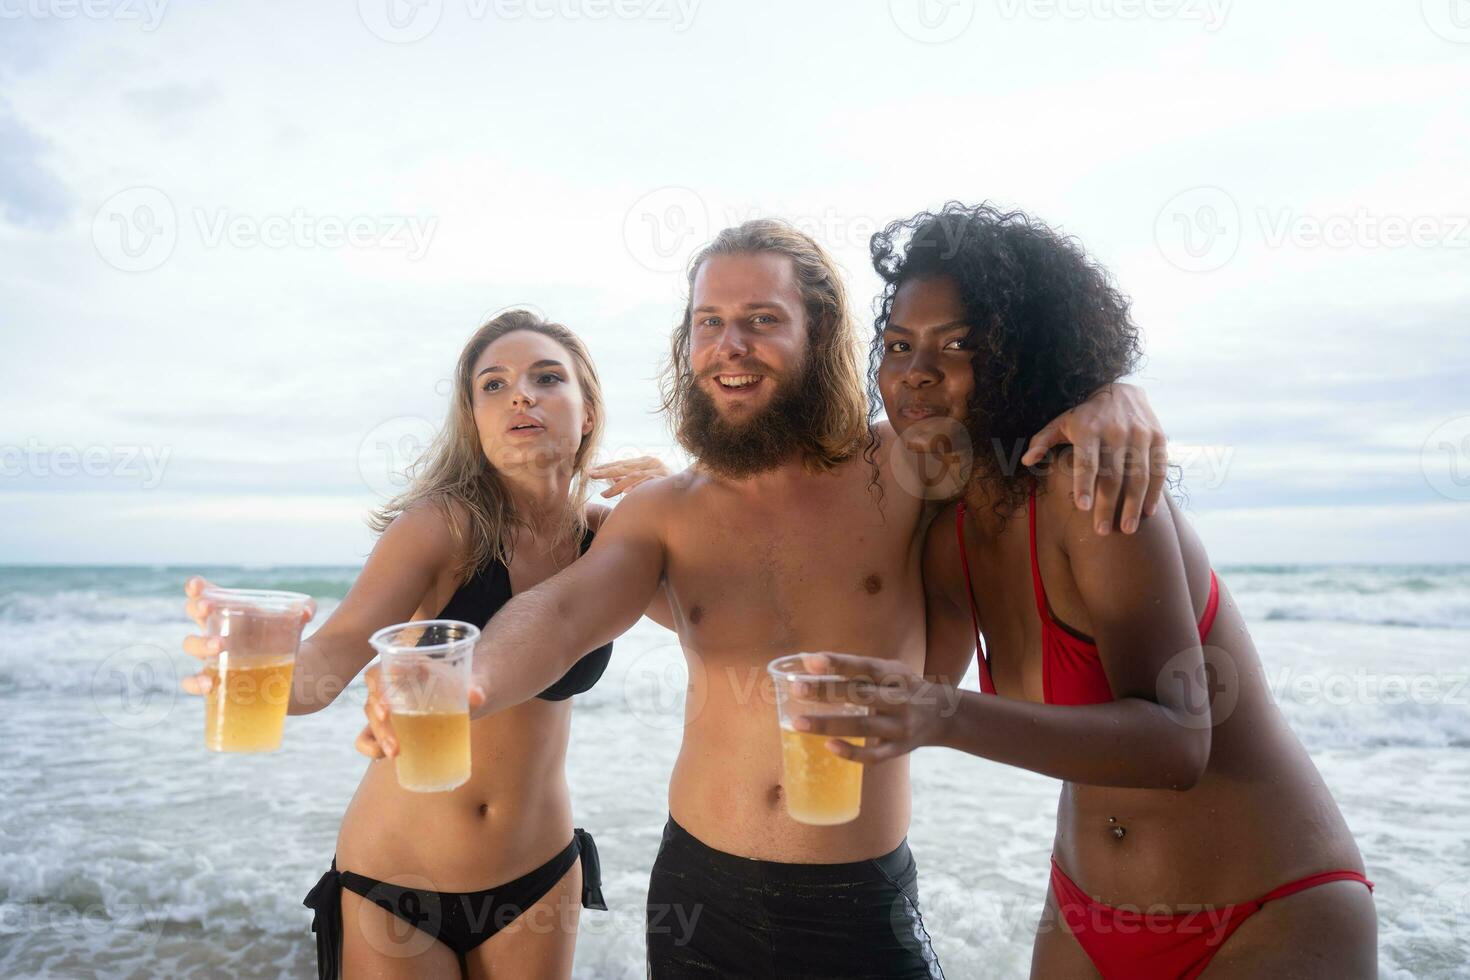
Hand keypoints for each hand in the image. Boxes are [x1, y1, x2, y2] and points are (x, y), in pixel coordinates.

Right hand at [178, 575, 315, 695]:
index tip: (196, 585)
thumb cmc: (285, 638)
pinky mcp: (216, 681)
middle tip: (208, 608)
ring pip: (192, 646)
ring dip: (201, 643)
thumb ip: (304, 608)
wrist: (294, 672)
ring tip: (220, 645)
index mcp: (231, 611)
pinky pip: (193, 683)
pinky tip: (209, 683)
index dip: (196, 587)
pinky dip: (195, 682)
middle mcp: (216, 630)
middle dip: (196, 608)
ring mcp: (212, 656)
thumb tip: (306, 611)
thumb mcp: (296, 621)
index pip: (206, 594)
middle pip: (195, 614)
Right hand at [354, 661, 485, 759]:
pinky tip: (382, 757)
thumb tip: (477, 696)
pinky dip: (370, 747)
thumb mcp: (470, 681)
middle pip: (373, 701)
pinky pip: (367, 736)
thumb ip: (475, 685)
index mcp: (403, 666)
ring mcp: (385, 706)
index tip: (387, 708)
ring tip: (395, 754)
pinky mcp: (386, 725)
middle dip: (381, 725)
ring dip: (379, 738)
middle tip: (396, 745)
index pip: (378, 672)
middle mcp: (389, 685)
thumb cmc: (461, 684)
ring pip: (370, 720)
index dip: (378, 689)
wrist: (463, 696)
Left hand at [588, 456, 668, 498]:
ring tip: (604, 494)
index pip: (622, 463)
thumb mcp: (646, 481)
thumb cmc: (667, 488)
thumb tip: (610, 478)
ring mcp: (659, 469)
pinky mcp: (665, 478)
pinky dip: (635, 487)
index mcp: (646, 462)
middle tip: (590, 475)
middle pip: (624, 466)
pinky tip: (626, 493)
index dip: (606, 467)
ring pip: (634, 475)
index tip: (592, 471)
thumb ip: (629, 479)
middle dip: (606, 471)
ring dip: (617, 485)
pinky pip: (647, 482)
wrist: (694, 490)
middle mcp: (652, 462)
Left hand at [789, 653, 958, 764]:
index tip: (811, 661)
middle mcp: (900, 700)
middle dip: (827, 692)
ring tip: (798, 723)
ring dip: (829, 725)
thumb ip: (855, 667)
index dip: (839, 663)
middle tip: (797, 688)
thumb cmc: (903, 687)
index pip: (865, 666)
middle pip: (860, 695)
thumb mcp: (890, 670)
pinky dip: (851, 753)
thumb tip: (807, 660)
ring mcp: (900, 727)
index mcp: (895, 676)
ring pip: (863, 726)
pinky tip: (829, 747)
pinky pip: (874, 755)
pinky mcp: (899, 749)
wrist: (943, 716)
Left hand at [1021, 382, 1166, 534]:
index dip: (1084, 484)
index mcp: (1089, 429)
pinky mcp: (1158, 438)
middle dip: (1107, 505)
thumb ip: (1043, 441)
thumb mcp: (1061, 422)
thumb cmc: (1085, 415)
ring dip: (1133, 505)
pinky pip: (1158, 469)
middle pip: (1113, 475)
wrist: (1121, 391)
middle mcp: (1116, 431)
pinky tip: (1148, 512)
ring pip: (1138, 476)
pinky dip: (1154, 492)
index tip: (1082, 508)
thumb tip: (1025, 460)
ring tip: (1127, 529)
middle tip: (1101, 531)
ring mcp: (1140, 435)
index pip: (1087, 461)